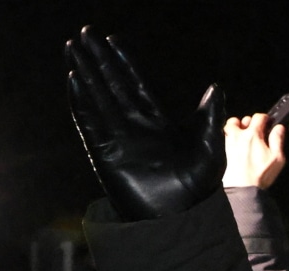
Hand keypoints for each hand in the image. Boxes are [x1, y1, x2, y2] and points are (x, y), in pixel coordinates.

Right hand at [66, 27, 225, 219]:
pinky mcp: (105, 154)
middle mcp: (134, 127)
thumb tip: (215, 86)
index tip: (112, 42)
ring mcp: (118, 139)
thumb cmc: (201, 186)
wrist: (182, 216)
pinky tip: (74, 82)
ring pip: (97, 99)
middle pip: (112, 85)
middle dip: (98, 60)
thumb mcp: (211, 145)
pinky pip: (90, 123)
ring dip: (85, 74)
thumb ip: (210, 116)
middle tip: (85, 35)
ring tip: (73, 50)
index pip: (136, 85)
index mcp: (157, 123)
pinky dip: (81, 103)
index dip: (124, 63)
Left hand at [223, 114, 285, 188]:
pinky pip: (227, 135)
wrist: (243, 186)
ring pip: (232, 125)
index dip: (265, 117)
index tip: (269, 121)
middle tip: (258, 129)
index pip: (259, 117)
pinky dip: (233, 135)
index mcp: (253, 135)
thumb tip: (279, 128)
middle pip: (244, 119)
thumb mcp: (277, 158)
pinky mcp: (226, 150)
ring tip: (246, 133)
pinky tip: (240, 143)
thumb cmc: (260, 174)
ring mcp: (231, 142)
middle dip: (252, 122)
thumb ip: (278, 140)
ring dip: (239, 126)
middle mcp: (240, 136)